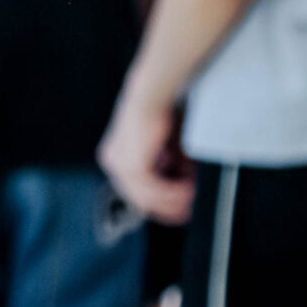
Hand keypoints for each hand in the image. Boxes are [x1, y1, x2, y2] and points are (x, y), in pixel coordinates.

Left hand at [99, 93, 194, 225]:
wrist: (154, 94)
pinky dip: (173, 192)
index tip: (178, 212)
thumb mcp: (170, 147)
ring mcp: (119, 165)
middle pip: (140, 198)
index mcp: (117, 157)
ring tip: (193, 197)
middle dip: (166, 208)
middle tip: (187, 213)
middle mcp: (113, 162)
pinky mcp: (131, 165)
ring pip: (148, 196)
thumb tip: (186, 189)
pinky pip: (154, 189)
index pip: (135, 191)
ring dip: (173, 200)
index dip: (158, 204)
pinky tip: (188, 190)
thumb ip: (174, 168)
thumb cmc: (163, 113)